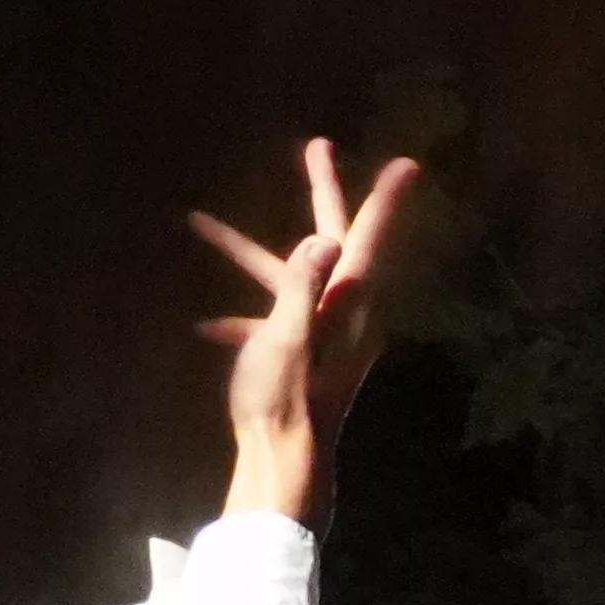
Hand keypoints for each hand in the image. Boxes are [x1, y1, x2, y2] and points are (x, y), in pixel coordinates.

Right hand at [191, 137, 426, 526]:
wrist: (284, 460)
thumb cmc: (286, 398)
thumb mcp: (288, 336)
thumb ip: (302, 286)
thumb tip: (321, 240)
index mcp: (348, 303)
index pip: (367, 237)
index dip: (383, 199)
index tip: (407, 164)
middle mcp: (342, 312)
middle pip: (332, 239)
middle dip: (321, 191)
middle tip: (315, 144)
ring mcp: (321, 333)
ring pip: (286, 277)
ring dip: (242, 251)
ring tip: (196, 220)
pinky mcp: (299, 355)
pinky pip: (268, 320)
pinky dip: (238, 318)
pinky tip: (202, 323)